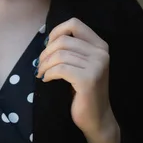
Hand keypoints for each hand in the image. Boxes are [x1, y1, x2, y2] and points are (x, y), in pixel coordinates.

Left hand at [36, 17, 117, 135]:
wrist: (96, 118)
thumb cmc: (83, 91)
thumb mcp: (81, 64)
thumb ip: (72, 49)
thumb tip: (48, 39)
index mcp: (100, 45)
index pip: (74, 24)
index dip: (56, 31)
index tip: (47, 46)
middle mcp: (101, 53)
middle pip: (64, 40)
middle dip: (46, 52)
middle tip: (40, 65)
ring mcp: (97, 66)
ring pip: (60, 55)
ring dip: (45, 64)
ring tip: (42, 73)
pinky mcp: (88, 79)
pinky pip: (60, 68)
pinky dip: (48, 73)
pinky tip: (47, 79)